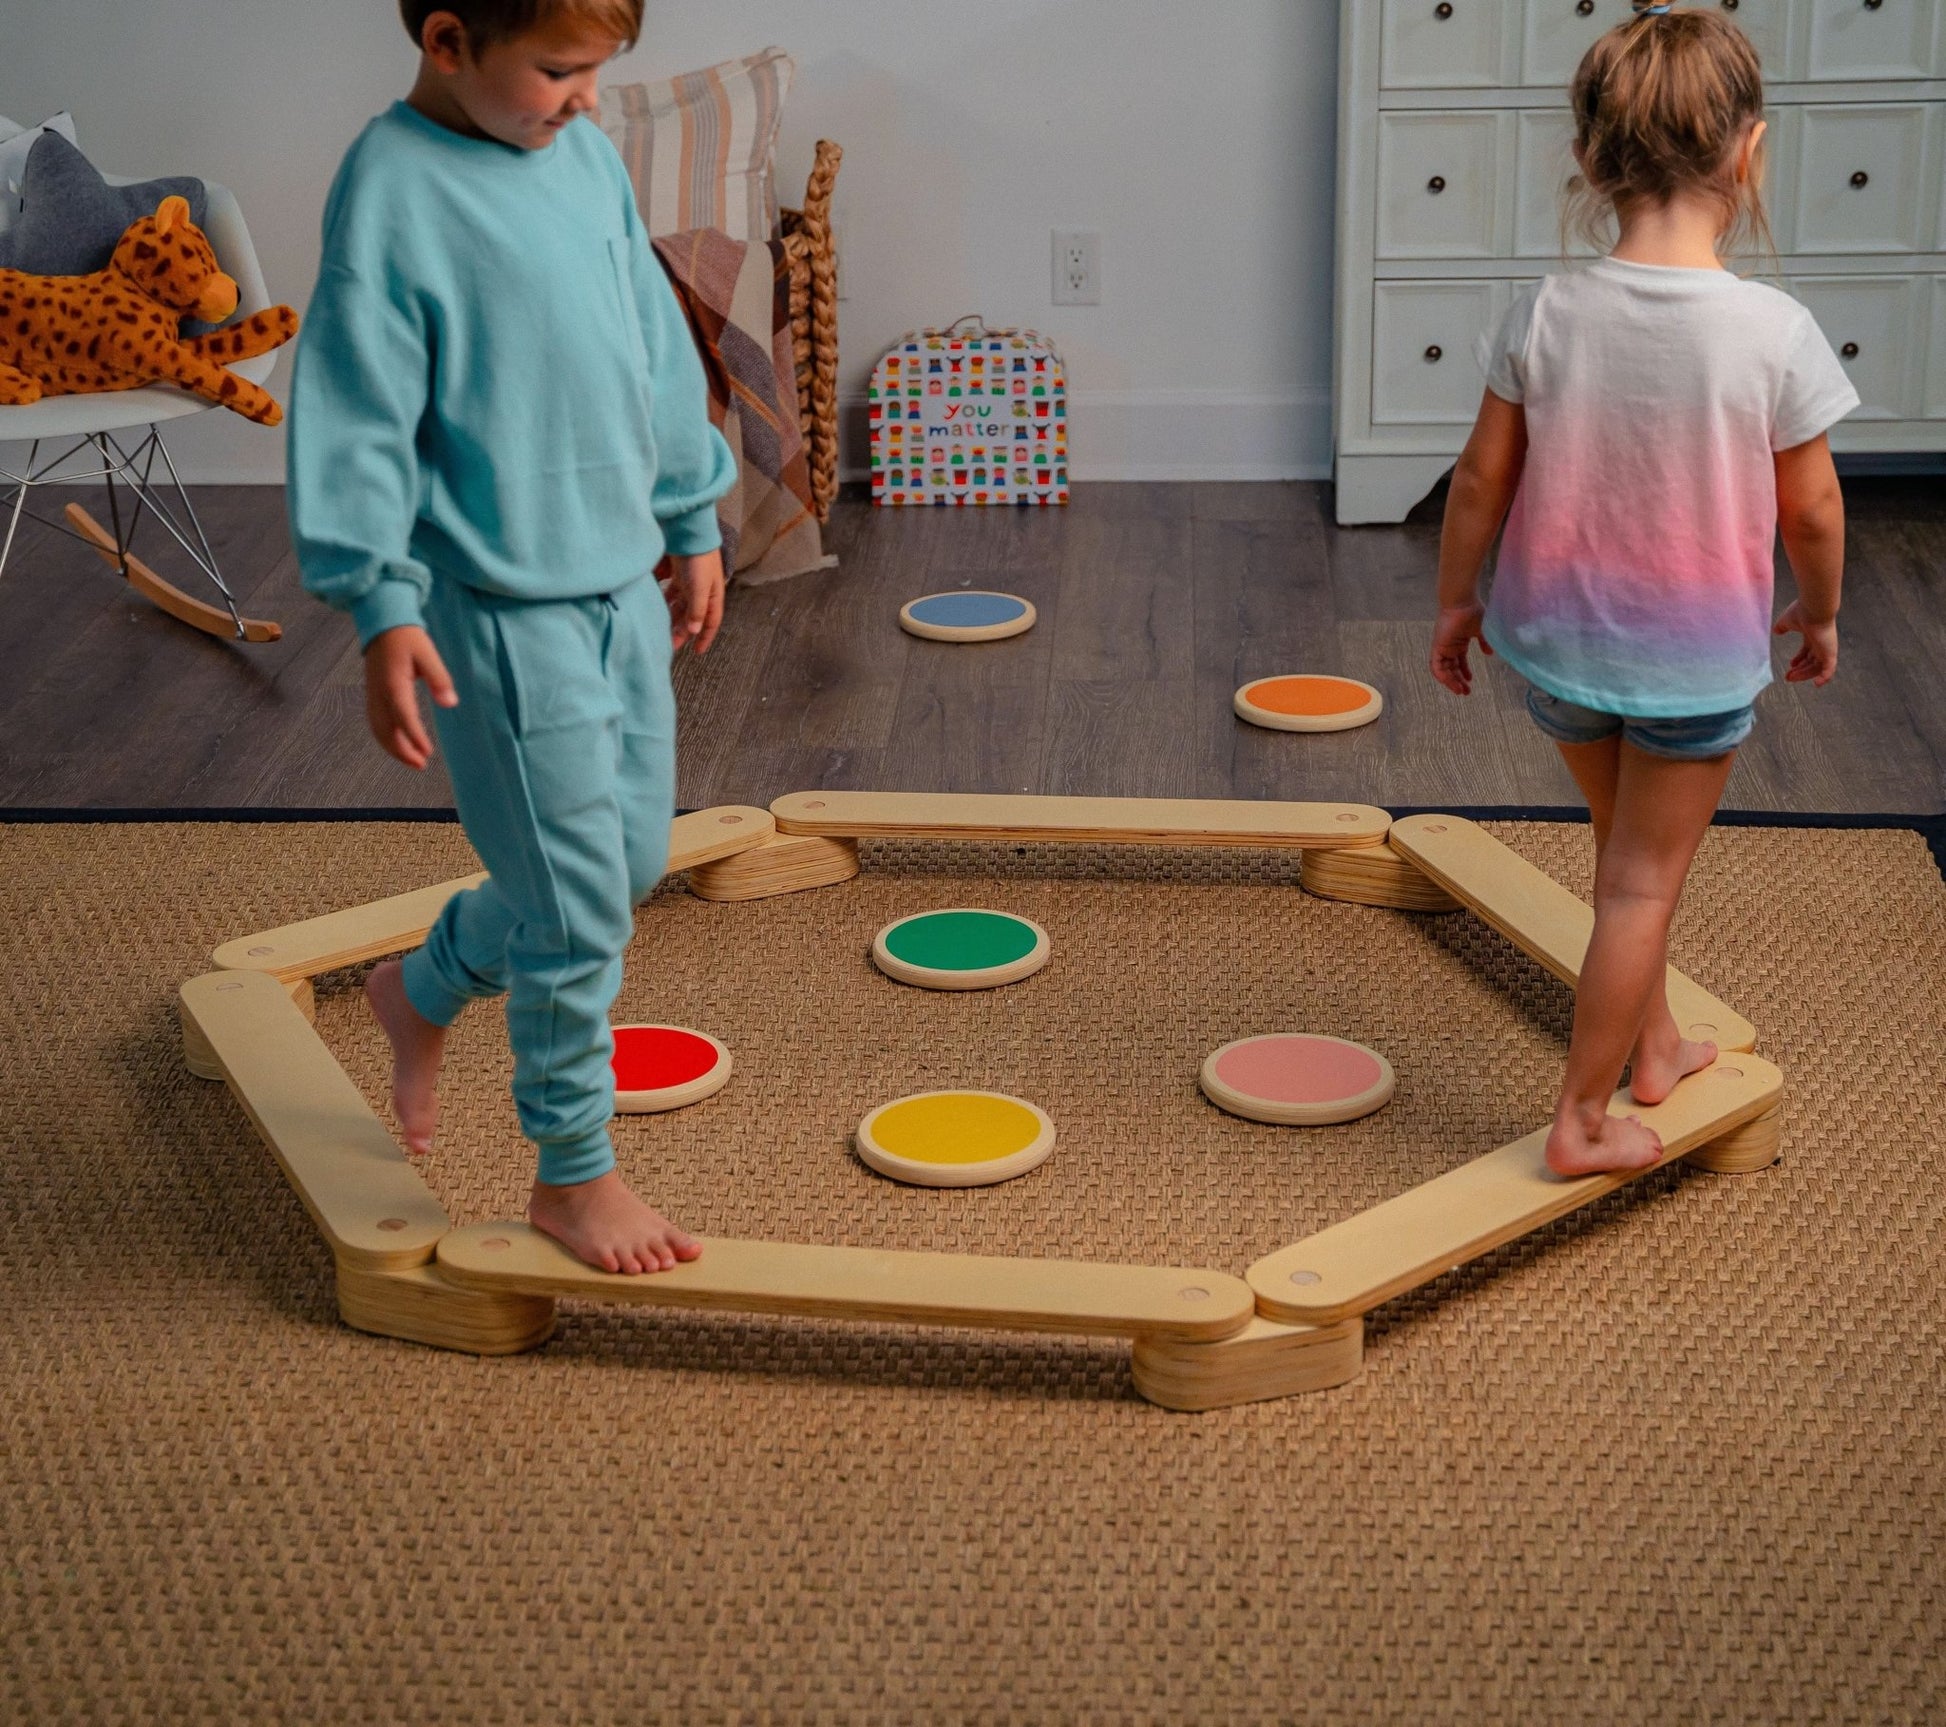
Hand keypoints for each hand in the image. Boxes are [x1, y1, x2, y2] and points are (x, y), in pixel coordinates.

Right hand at [364, 625, 457, 769]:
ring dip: (393, 748)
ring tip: (414, 760)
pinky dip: (386, 738)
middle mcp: (378, 694)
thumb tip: (450, 703)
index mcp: (393, 683)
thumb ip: (439, 679)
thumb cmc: (407, 637)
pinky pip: (376, 723)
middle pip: (386, 730)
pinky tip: (401, 745)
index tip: (427, 753)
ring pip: (378, 730)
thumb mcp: (428, 653)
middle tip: (422, 764)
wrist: (382, 623)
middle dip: (402, 751)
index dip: (414, 736)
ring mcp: (372, 695)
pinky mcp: (372, 695)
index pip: (403, 716)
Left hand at [660, 550, 725, 653]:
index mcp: (712, 597)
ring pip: (680, 606)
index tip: (697, 652)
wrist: (690, 531)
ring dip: (672, 618)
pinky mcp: (677, 573)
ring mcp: (689, 582)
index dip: (705, 638)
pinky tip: (655, 606)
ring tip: (660, 628)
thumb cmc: (700, 560)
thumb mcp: (701, 588)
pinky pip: (670, 592)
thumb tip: (694, 631)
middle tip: (670, 644)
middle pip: (692, 616)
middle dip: (683, 631)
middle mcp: (702, 591)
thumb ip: (697, 610)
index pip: (710, 622)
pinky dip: (664, 600)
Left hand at [1430, 601, 1492, 695]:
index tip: (1471, 682)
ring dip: (1451, 682)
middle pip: (1452, 669)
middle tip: (1466, 692)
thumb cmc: (1473, 612)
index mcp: (1459, 642)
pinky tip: (1451, 683)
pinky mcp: (1437, 647)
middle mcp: (1450, 646)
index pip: (1459, 662)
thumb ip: (1485, 643)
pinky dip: (1442, 676)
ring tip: (1460, 691)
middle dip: (1458, 681)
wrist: (1463, 603)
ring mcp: (1443, 647)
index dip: (1464, 673)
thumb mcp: (1483, 630)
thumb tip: (1490, 653)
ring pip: (1444, 670)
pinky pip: (1436, 666)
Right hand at [1773, 600, 1837, 686]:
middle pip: (1812, 661)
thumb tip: (1776, 631)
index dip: (1799, 660)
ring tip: (1792, 678)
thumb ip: (1781, 627)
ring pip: (1817, 667)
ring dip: (1805, 675)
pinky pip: (1829, 669)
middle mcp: (1821, 643)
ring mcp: (1826, 649)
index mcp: (1812, 636)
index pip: (1807, 651)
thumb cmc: (1802, 612)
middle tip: (1788, 677)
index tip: (1790, 665)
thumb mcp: (1786, 621)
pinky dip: (1824, 678)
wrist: (1814, 608)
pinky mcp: (1830, 653)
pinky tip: (1817, 684)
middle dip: (1800, 670)